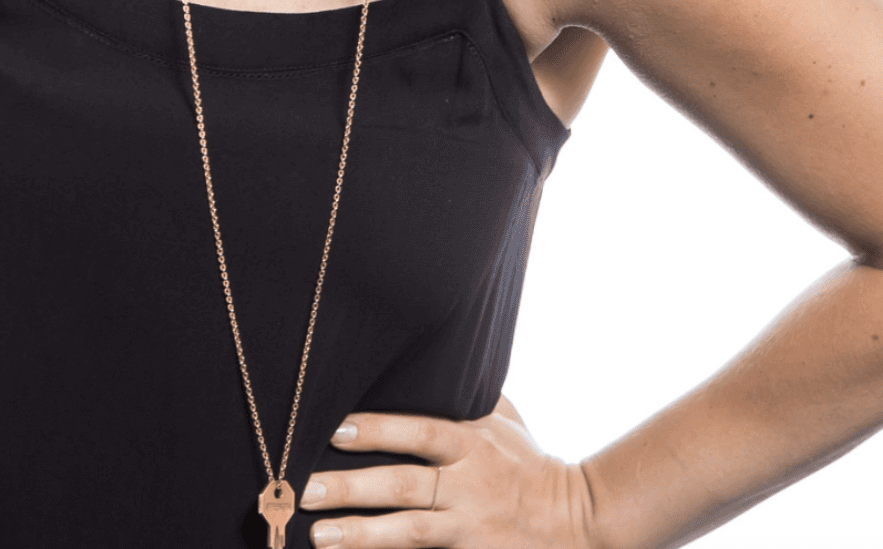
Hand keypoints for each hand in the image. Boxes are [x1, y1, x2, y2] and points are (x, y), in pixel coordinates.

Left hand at [302, 394, 594, 547]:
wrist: (576, 521)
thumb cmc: (529, 463)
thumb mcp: (504, 420)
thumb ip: (466, 394)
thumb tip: (428, 353)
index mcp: (473, 443)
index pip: (420, 432)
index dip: (378, 430)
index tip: (334, 429)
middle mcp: (468, 486)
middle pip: (404, 486)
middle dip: (353, 488)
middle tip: (306, 488)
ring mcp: (469, 528)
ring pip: (410, 532)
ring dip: (361, 535)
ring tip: (318, 535)